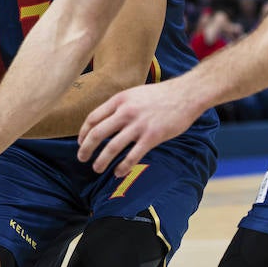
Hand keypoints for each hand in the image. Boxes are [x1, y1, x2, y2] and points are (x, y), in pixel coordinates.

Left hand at [77, 75, 203, 176]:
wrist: (186, 94)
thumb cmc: (160, 95)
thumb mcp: (134, 94)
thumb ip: (119, 106)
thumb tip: (104, 120)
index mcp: (119, 100)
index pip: (93, 118)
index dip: (83, 133)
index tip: (81, 143)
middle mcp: (126, 112)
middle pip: (97, 134)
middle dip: (86, 149)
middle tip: (82, 159)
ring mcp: (139, 125)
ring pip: (112, 147)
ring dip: (101, 161)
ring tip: (97, 168)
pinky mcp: (152, 137)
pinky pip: (132, 156)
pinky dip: (122, 167)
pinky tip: (118, 173)